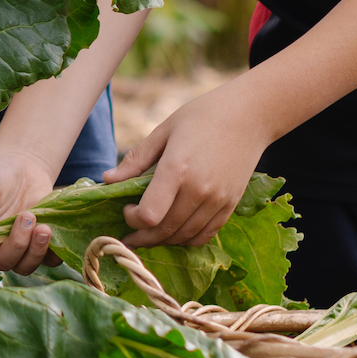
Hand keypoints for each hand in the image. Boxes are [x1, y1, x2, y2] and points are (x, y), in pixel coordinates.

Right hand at [0, 145, 61, 278]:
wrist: (23, 162)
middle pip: (1, 263)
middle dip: (16, 245)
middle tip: (26, 217)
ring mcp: (18, 247)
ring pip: (25, 266)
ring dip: (36, 251)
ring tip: (44, 227)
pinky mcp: (40, 244)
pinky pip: (49, 261)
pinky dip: (52, 253)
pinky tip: (53, 231)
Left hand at [105, 85, 272, 248]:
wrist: (249, 116)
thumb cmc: (201, 116)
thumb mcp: (163, 131)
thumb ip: (136, 160)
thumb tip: (107, 180)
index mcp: (177, 169)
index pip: (150, 214)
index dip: (132, 219)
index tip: (127, 208)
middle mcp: (199, 190)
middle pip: (165, 230)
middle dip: (142, 237)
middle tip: (129, 235)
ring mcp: (218, 200)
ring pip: (184, 237)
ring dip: (163, 241)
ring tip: (149, 235)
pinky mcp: (231, 205)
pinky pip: (205, 235)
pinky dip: (187, 240)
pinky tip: (175, 232)